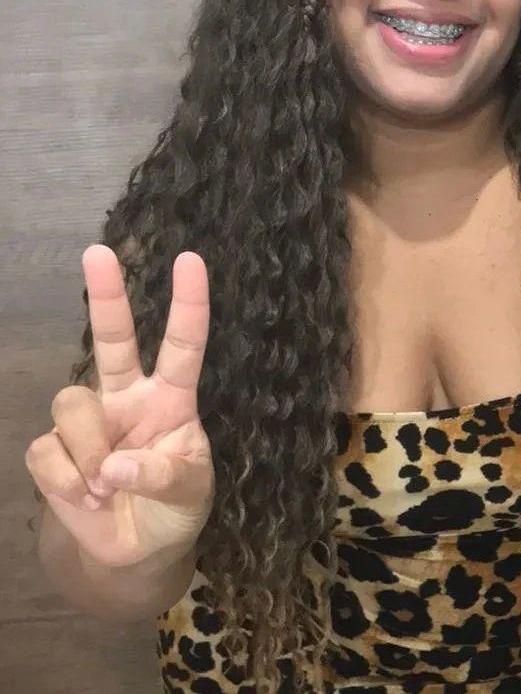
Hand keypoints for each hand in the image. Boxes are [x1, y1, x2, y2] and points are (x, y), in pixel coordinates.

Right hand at [25, 246, 214, 567]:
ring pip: (71, 403)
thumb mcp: (190, 493)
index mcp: (172, 399)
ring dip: (88, 452)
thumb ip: (163, 476)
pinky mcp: (55, 451)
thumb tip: (117, 466)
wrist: (140, 551)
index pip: (183, 346)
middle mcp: (128, 398)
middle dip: (106, 295)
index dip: (188, 305)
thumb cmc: (176, 509)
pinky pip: (47, 452)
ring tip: (107, 489)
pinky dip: (68, 483)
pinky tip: (88, 499)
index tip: (190, 261)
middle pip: (114, 339)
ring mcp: (89, 422)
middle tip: (99, 252)